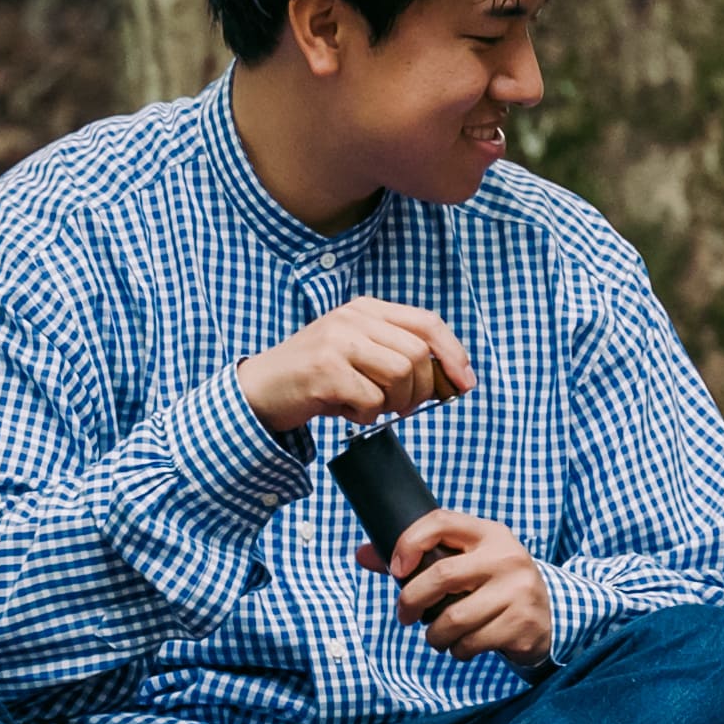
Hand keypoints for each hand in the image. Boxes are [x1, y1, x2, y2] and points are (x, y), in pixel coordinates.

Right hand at [239, 302, 477, 442]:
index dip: (453, 353)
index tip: (465, 382)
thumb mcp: (358, 354)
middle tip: (404, 407)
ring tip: (370, 407)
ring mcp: (337, 342)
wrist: (259, 390)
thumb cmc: (316, 378)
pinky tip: (347, 411)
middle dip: (421, 390)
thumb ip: (397, 355)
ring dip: (394, 403)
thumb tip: (448, 379)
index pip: (427, 322)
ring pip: (400, 375)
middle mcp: (352, 318)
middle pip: (417, 354)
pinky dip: (367, 414)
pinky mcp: (325, 370)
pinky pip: (372, 399)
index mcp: (366, 309)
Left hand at [371, 506, 553, 668]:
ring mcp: (518, 589)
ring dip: (435, 636)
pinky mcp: (521, 622)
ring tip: (439, 637)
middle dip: (411, 601)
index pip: (441, 522)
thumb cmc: (492, 586)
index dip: (410, 542)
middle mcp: (506, 557)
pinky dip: (458, 650)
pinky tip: (464, 645)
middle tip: (405, 616)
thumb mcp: (465, 565)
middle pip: (442, 576)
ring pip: (454, 618)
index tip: (396, 569)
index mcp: (489, 534)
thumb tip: (362, 554)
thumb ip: (417, 560)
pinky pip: (471, 642)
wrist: (547, 616)